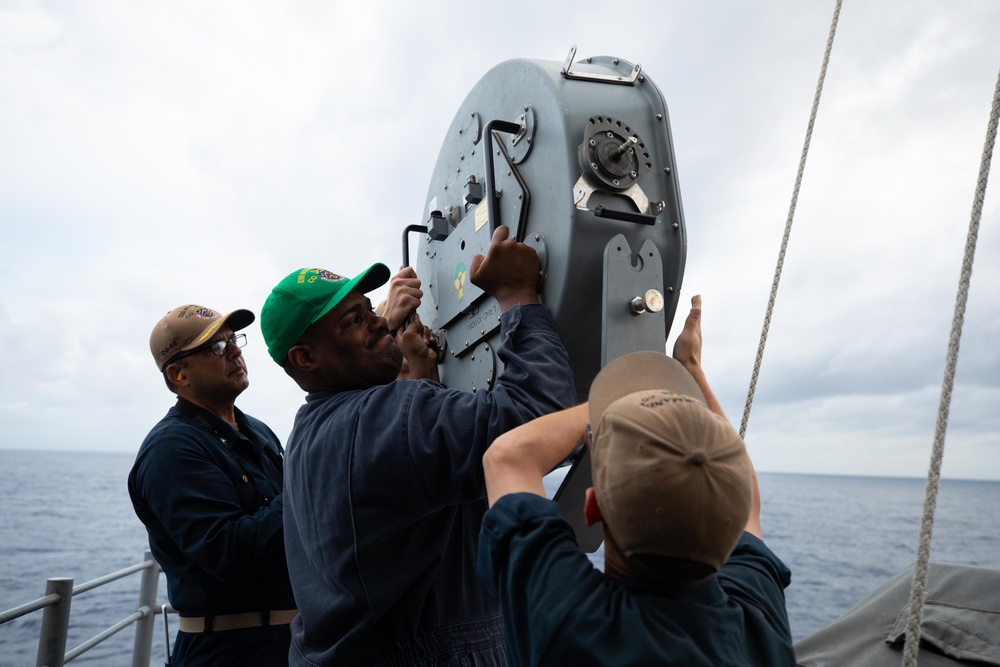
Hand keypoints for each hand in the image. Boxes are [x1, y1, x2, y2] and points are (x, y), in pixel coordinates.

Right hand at [382, 266, 422, 333]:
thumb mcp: (395, 287)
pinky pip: (418, 301)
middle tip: (407, 296)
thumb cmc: (394, 303)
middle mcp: (397, 284)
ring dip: (415, 299)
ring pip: (420, 292)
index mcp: (395, 279)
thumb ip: (400, 276)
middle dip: (416, 291)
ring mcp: (401, 292)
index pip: (410, 270)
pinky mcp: (406, 300)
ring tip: (407, 302)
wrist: (389, 317)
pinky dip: (415, 306)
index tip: (409, 285)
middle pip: (418, 282)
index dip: (413, 277)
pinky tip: (407, 307)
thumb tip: (402, 266)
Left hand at [396, 313, 438, 381]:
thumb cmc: (414, 353)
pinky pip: (429, 334)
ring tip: (424, 342)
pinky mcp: (426, 341)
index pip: (404, 323)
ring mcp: (418, 339)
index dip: (410, 321)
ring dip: (425, 335)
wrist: (425, 361)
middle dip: (420, 329)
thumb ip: (412, 323)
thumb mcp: (409, 334)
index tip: (413, 320)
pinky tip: (428, 343)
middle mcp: (409, 337)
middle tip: (419, 335)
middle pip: (416, 325)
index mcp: (401, 336)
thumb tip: (414, 316)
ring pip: (424, 329)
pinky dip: (430, 338)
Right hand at [470, 225, 539, 311]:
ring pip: (519, 248)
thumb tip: (480, 257)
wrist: (516, 294)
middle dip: (506, 250)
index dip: (500, 234)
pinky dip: (525, 259)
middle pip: (509, 242)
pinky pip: (528, 253)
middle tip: (504, 263)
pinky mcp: (533, 256)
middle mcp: (511, 246)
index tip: (501, 237)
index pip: (501, 229)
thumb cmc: (499, 287)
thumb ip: (475, 261)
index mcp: (497, 247)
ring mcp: (523, 250)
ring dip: (516, 255)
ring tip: (513, 268)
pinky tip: (520, 269)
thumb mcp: (476, 276)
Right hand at [672, 294, 724, 418]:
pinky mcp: (690, 346)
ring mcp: (693, 341)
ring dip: (693, 316)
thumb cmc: (686, 355)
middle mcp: (696, 334)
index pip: (697, 313)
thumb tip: (697, 308)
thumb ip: (691, 322)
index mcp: (695, 330)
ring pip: (694, 325)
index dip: (696, 303)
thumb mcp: (687, 336)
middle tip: (695, 300)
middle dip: (695, 308)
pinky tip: (688, 331)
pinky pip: (691, 332)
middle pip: (696, 318)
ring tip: (692, 312)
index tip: (697, 295)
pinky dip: (690, 326)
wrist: (687, 371)